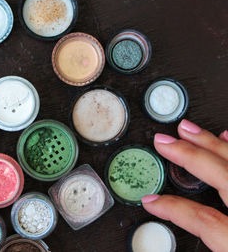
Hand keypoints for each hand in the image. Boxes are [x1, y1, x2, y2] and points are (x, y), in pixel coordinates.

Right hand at [142, 119, 227, 250]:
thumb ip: (207, 245)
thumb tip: (174, 246)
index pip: (206, 220)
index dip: (173, 208)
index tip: (151, 201)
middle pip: (225, 177)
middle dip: (190, 156)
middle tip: (164, 142)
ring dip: (212, 144)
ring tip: (189, 130)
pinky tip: (227, 138)